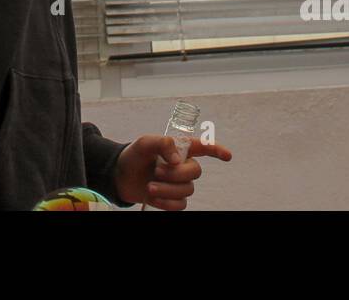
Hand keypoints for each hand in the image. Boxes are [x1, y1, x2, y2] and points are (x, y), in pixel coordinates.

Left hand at [112, 134, 232, 210]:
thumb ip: (162, 143)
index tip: (228, 156)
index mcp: (180, 149)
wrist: (120, 176)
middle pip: (196, 172)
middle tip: (156, 171)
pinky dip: (166, 202)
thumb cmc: (134, 155)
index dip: (217, 150)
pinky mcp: (173, 199)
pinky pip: (180, 205)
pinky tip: (153, 197)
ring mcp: (179, 184)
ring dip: (167, 189)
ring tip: (150, 186)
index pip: (204, 148)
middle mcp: (183, 165)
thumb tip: (177, 159)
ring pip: (187, 190)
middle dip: (176, 174)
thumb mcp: (144, 143)